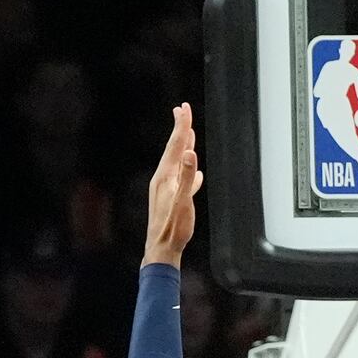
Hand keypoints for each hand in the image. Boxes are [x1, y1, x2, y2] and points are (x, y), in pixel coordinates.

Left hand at [145, 103, 202, 266]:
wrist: (162, 248)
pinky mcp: (171, 199)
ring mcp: (166, 189)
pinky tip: (195, 174)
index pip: (176, 145)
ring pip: (176, 161)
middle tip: (182, 110)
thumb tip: (189, 153)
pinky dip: (188, 170)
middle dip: (179, 129)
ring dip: (182, 146)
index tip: (185, 108)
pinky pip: (181, 178)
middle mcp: (163, 179)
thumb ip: (186, 178)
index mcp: (166, 176)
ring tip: (187, 134)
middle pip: (173, 148)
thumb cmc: (173, 228)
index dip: (182, 126)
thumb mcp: (182, 202)